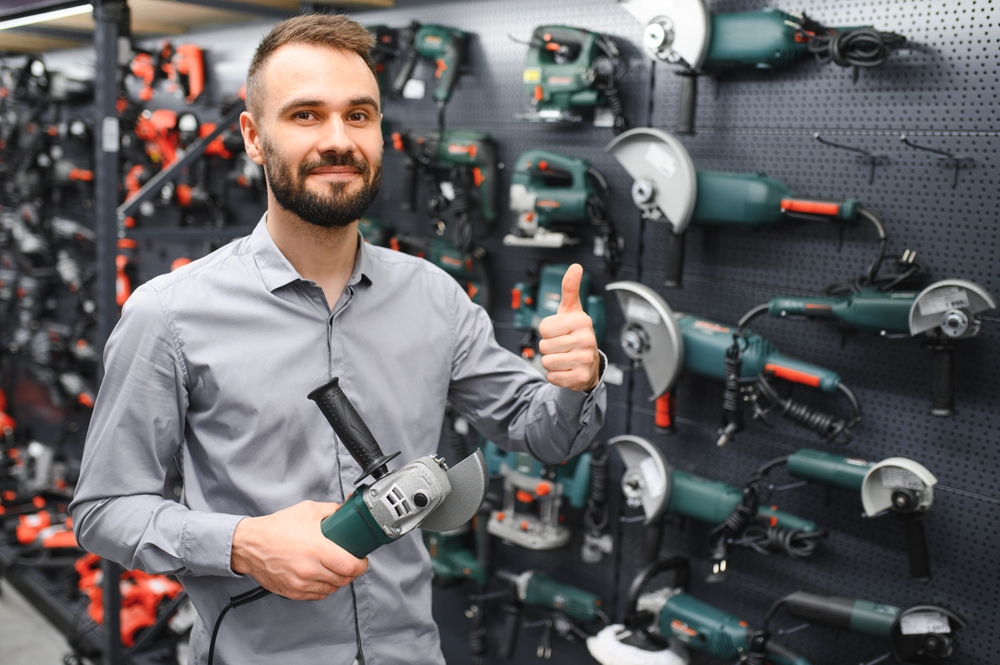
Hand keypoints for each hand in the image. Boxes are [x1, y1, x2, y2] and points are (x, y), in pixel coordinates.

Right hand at [230, 500, 368, 599]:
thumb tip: (346, 511)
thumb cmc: (277, 528)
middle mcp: (310, 569)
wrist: (249, 545)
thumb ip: (331, 511)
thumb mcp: (307, 510)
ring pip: (332, 589)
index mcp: (317, 549)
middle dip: (351, 571)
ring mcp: (301, 583)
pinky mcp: (293, 592)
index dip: (361, 565)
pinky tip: (321, 576)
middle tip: (350, 562)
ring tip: (334, 568)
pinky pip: (317, 595)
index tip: (362, 560)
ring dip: (337, 580)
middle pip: (344, 579)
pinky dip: (323, 588)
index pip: (350, 566)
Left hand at [537, 263, 600, 391]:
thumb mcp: (572, 311)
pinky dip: (555, 375)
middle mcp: (587, 340)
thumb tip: (575, 267)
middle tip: (563, 346)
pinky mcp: (580, 378)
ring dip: (552, 362)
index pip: (543, 328)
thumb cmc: (575, 333)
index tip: (561, 332)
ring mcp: (585, 360)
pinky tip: (567, 369)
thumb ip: (570, 289)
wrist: (588, 363)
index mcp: (582, 321)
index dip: (547, 331)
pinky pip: (552, 377)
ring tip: (565, 357)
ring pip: (547, 362)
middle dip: (549, 348)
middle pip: (544, 346)